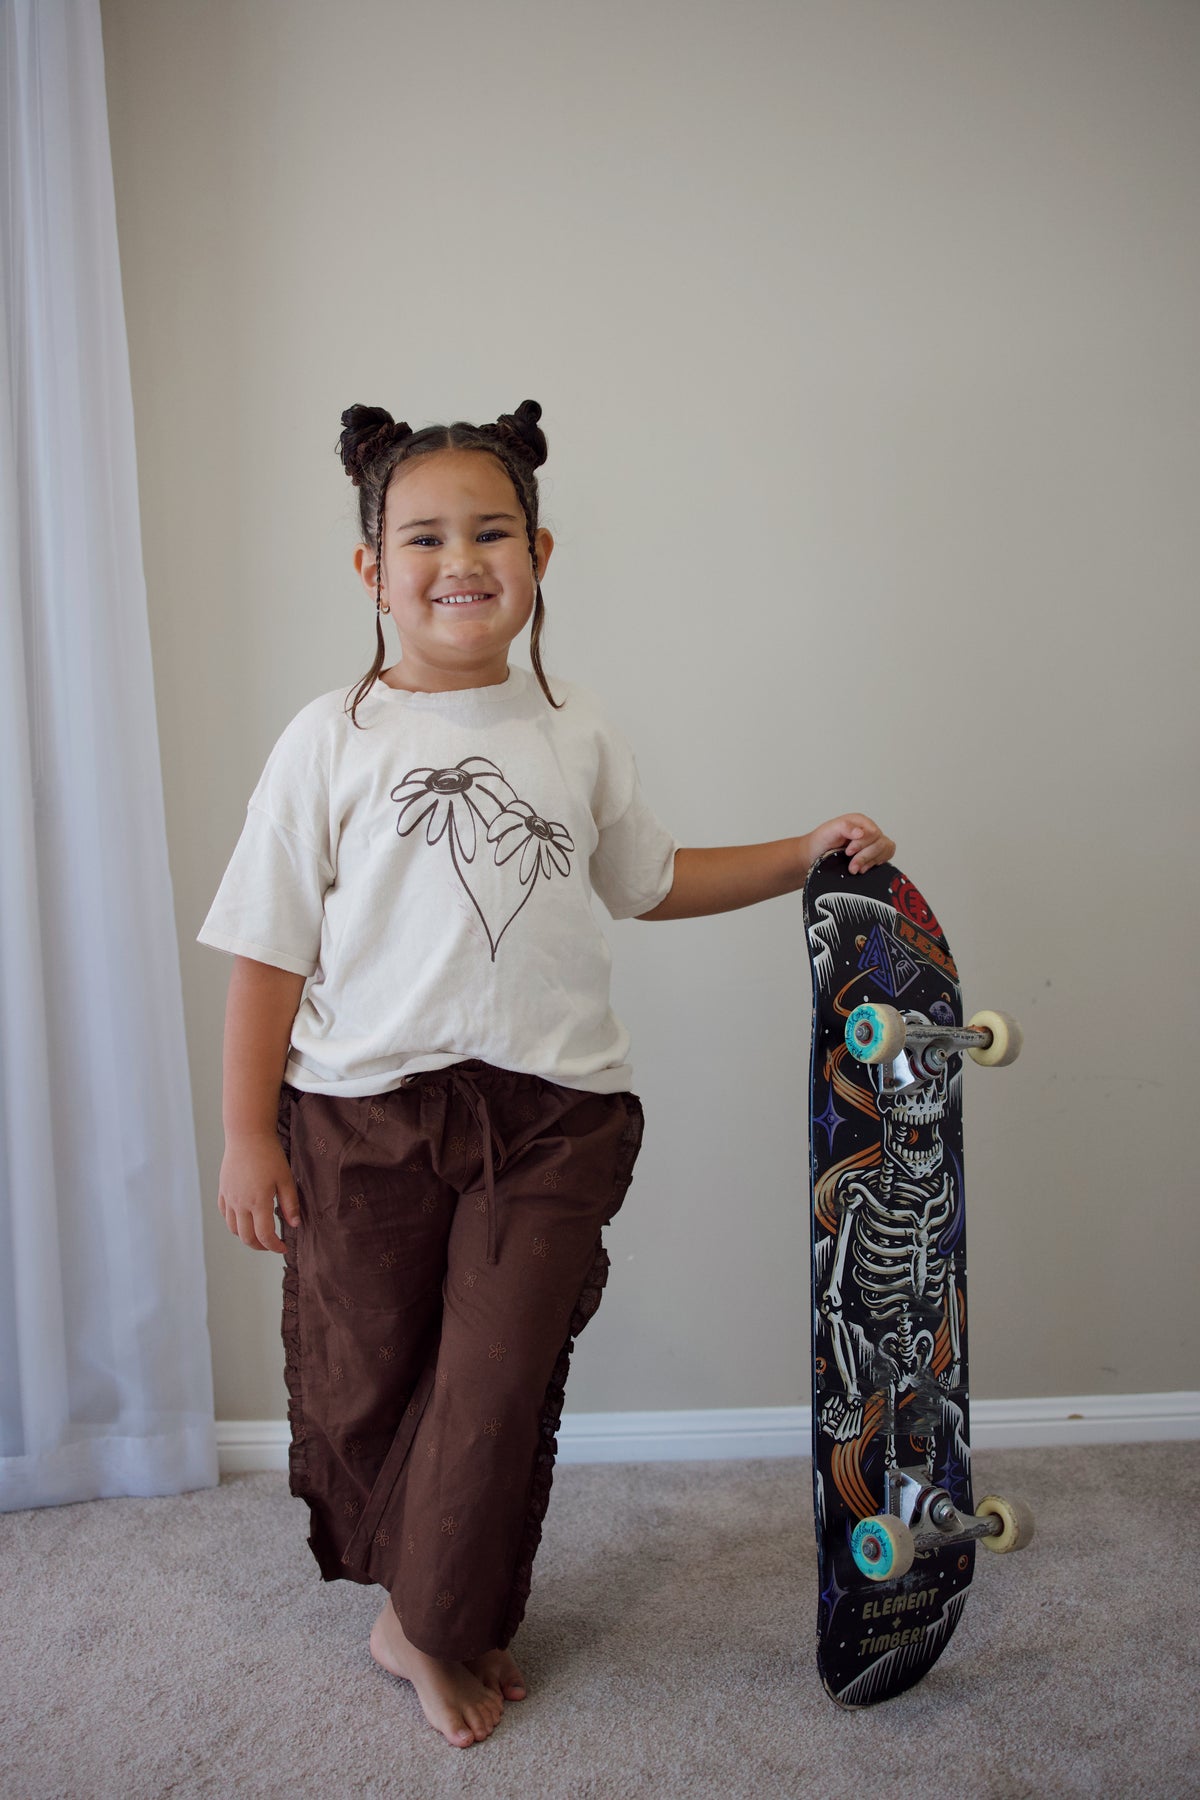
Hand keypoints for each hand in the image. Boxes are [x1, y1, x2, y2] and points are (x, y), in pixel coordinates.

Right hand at [218, 1133, 299, 1253]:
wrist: (247, 1135)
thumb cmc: (269, 1155)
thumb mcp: (286, 1179)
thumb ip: (290, 1204)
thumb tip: (295, 1225)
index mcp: (258, 1202)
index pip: (264, 1235)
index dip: (274, 1247)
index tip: (283, 1248)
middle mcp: (240, 1204)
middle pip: (246, 1238)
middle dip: (260, 1246)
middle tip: (272, 1244)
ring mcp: (229, 1198)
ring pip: (233, 1229)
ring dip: (246, 1236)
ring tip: (260, 1233)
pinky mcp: (223, 1191)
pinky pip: (226, 1215)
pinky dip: (234, 1223)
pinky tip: (245, 1219)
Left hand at [804, 813, 895, 875]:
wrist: (816, 854)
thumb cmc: (822, 841)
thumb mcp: (829, 830)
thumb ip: (844, 827)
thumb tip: (860, 832)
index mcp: (860, 821)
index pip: (872, 832)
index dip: (862, 844)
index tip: (848, 852)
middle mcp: (868, 830)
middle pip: (880, 843)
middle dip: (865, 856)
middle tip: (852, 865)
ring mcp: (872, 842)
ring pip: (885, 849)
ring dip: (871, 861)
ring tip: (856, 868)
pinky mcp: (874, 853)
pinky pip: (886, 855)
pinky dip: (877, 862)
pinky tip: (865, 867)